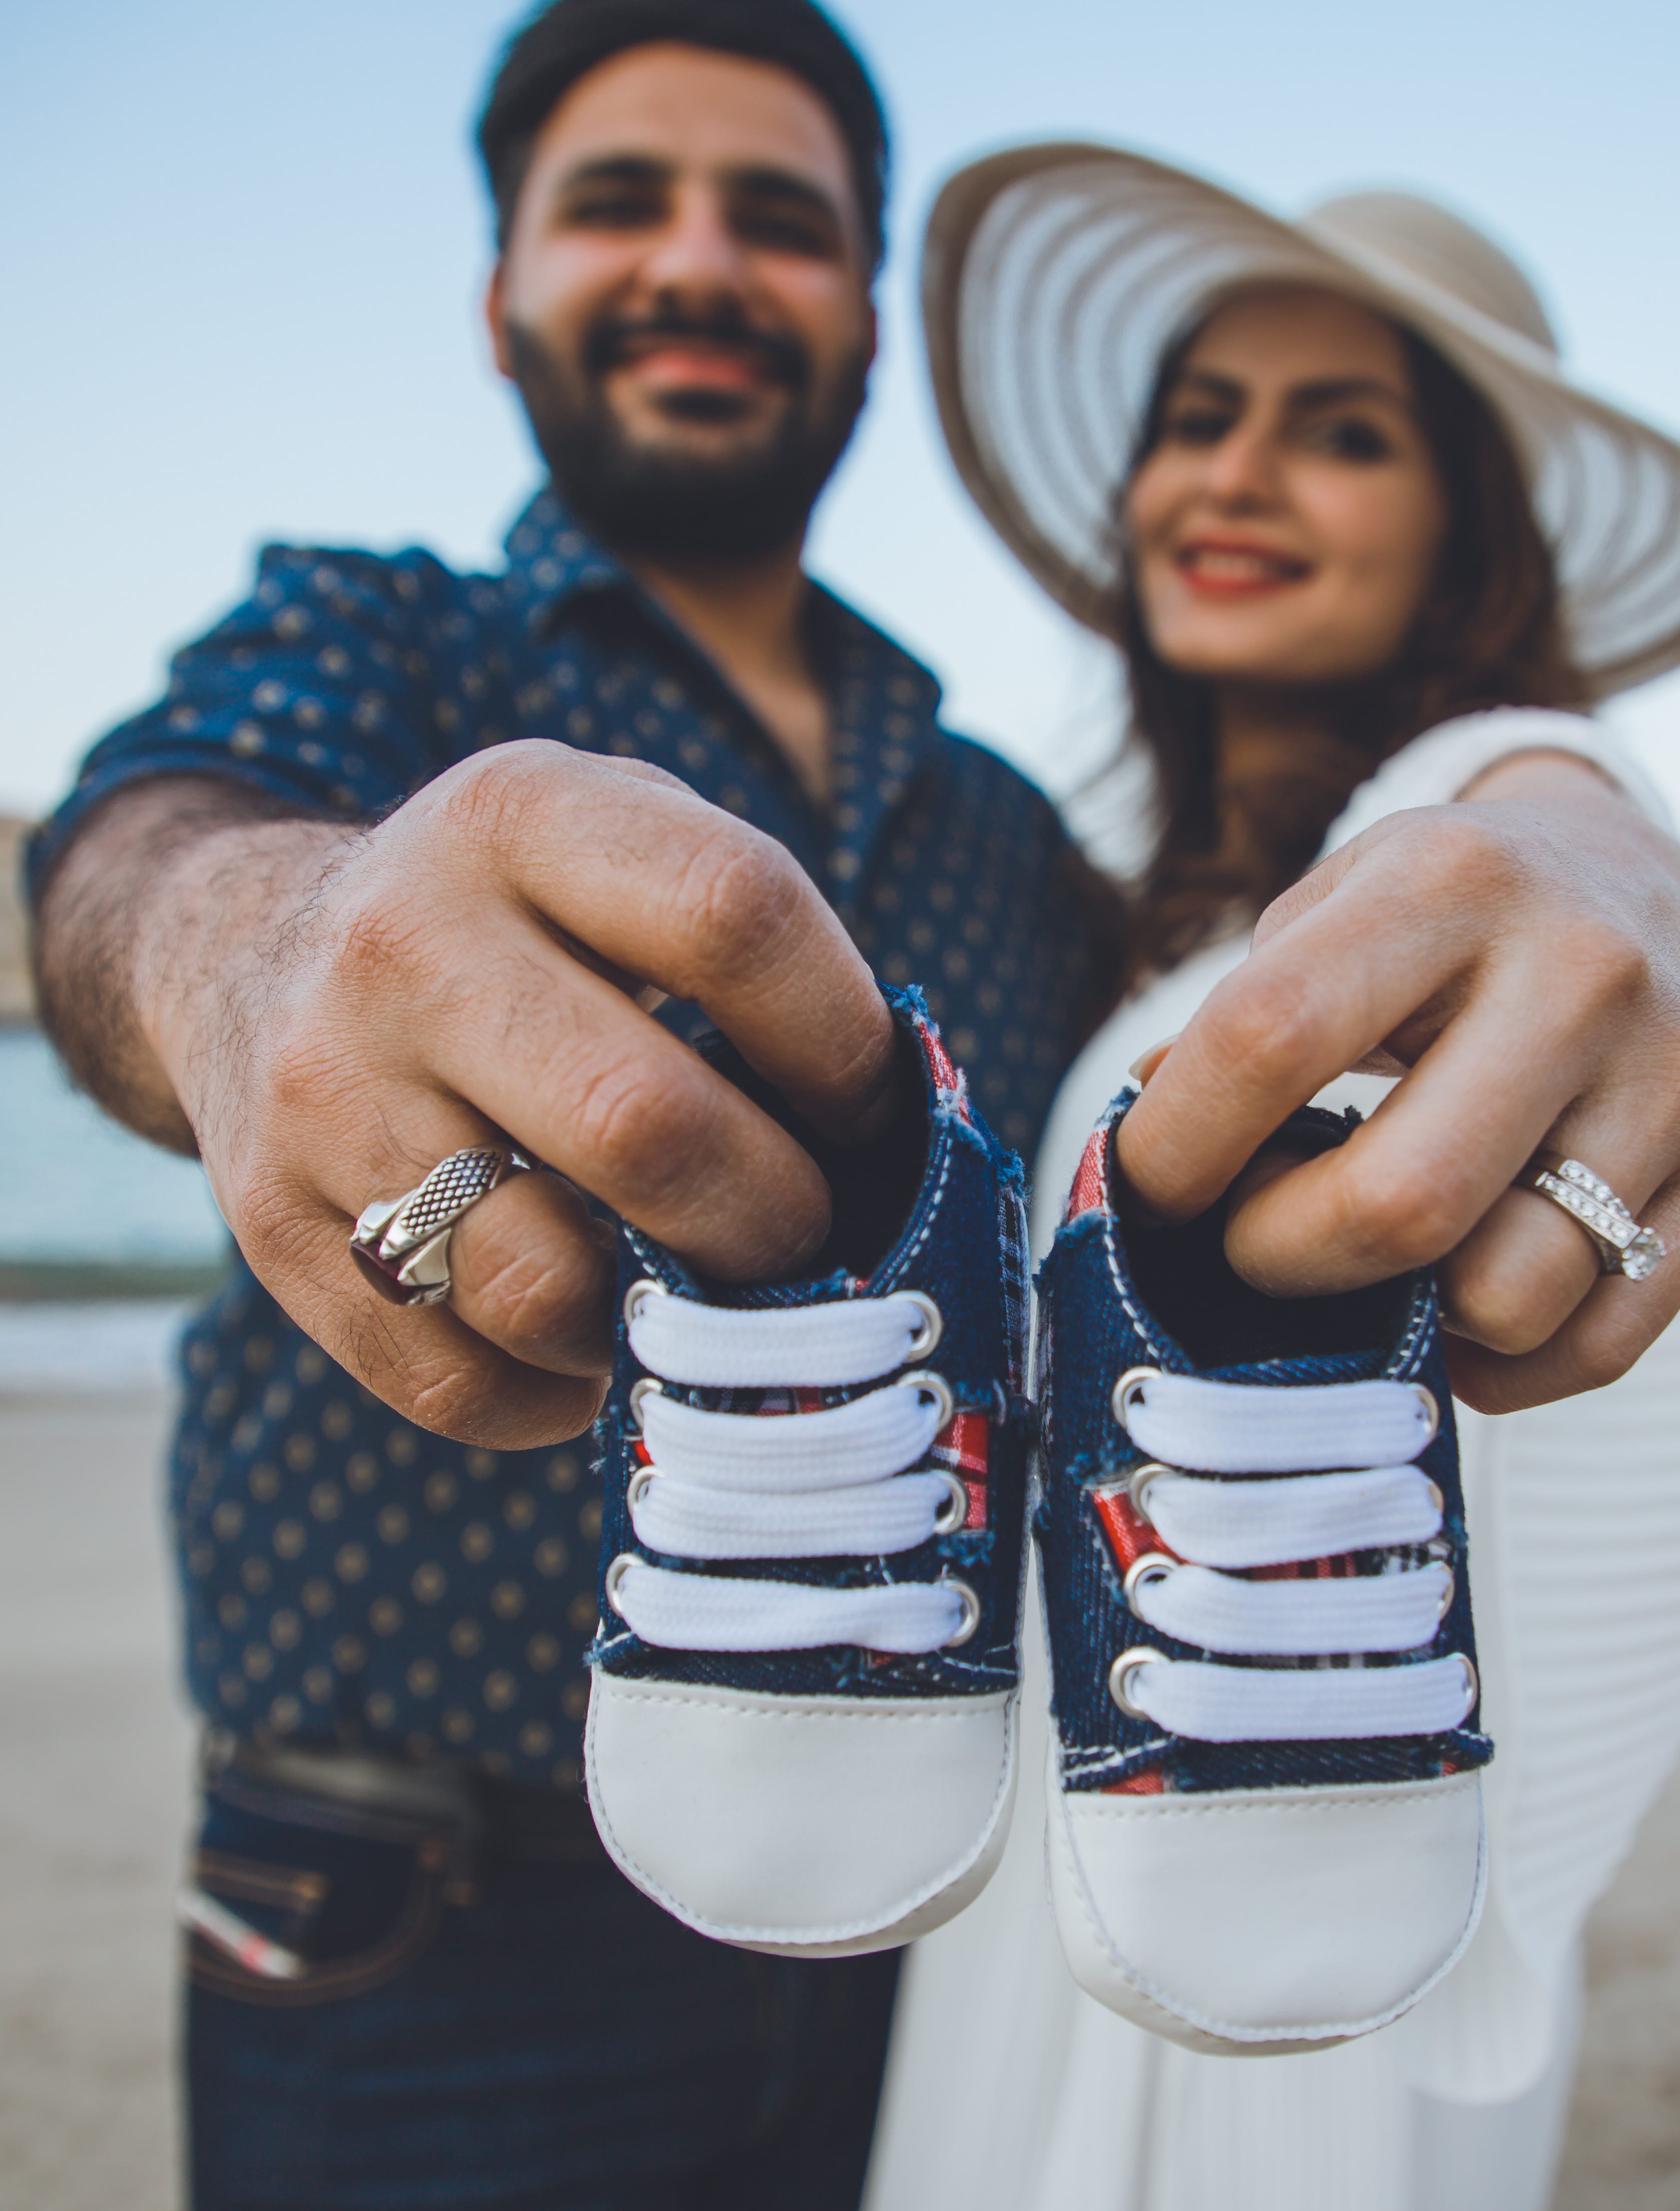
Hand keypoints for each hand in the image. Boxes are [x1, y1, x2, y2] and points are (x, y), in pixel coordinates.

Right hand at [133, 744, 899, 1445]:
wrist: (243, 955)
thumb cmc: (513, 921)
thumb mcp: (616, 844)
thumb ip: (753, 944)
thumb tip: (904, 1143)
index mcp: (520, 815)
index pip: (737, 916)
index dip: (843, 1041)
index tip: (873, 1109)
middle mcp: (405, 945)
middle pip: (647, 1125)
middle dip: (771, 1216)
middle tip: (799, 1236)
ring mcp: (323, 1094)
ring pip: (542, 1285)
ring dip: (651, 1322)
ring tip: (679, 1291)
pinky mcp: (275, 1228)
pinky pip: (452, 1381)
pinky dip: (547, 1395)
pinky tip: (576, 1343)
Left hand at [1113, 769, 1679, 1412]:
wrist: (1638, 875)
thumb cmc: (1444, 915)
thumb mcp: (1332, 910)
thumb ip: (1235, 1031)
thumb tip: (1140, 1178)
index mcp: (1450, 882)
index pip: (1272, 1037)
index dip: (1176, 1145)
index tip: (1149, 1186)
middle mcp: (1581, 973)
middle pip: (1400, 1203)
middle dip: (1280, 1257)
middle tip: (1249, 1239)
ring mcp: (1671, 1080)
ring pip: (1509, 1294)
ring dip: (1404, 1314)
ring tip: (1368, 1258)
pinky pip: (1599, 1343)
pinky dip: (1501, 1367)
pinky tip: (1449, 1309)